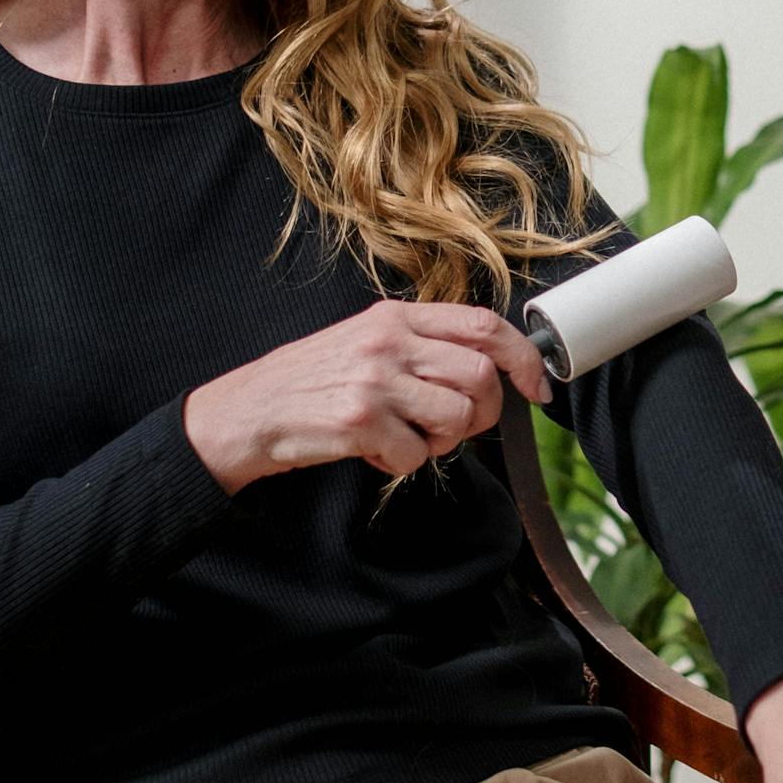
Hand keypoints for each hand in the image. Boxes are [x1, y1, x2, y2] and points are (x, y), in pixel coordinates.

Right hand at [183, 299, 552, 492]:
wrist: (246, 413)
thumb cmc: (311, 382)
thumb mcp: (365, 343)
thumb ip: (420, 346)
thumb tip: (489, 368)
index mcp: (395, 317)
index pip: (483, 324)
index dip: (522, 356)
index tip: (537, 385)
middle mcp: (388, 342)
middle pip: (480, 375)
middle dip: (483, 412)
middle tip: (455, 427)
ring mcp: (374, 380)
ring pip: (458, 416)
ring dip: (443, 441)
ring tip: (408, 437)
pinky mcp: (359, 421)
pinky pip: (417, 455)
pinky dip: (402, 464)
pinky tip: (374, 451)